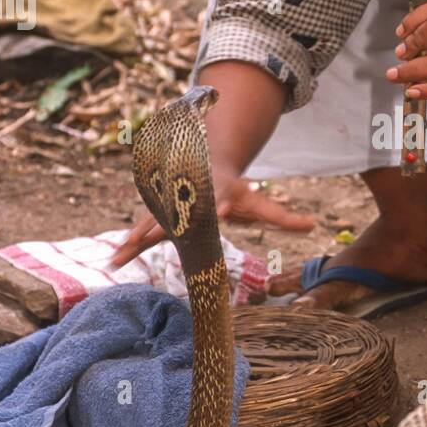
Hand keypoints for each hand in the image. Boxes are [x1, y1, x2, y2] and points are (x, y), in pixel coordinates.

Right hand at [108, 169, 314, 269]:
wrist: (204, 164)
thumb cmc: (234, 190)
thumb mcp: (258, 203)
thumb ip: (282, 216)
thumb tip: (313, 225)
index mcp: (215, 196)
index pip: (216, 204)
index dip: (217, 208)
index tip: (217, 214)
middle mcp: (188, 200)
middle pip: (179, 214)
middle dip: (167, 225)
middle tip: (156, 237)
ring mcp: (170, 207)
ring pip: (153, 222)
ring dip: (137, 239)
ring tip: (120, 255)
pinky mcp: (158, 216)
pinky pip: (141, 232)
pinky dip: (128, 246)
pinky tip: (113, 262)